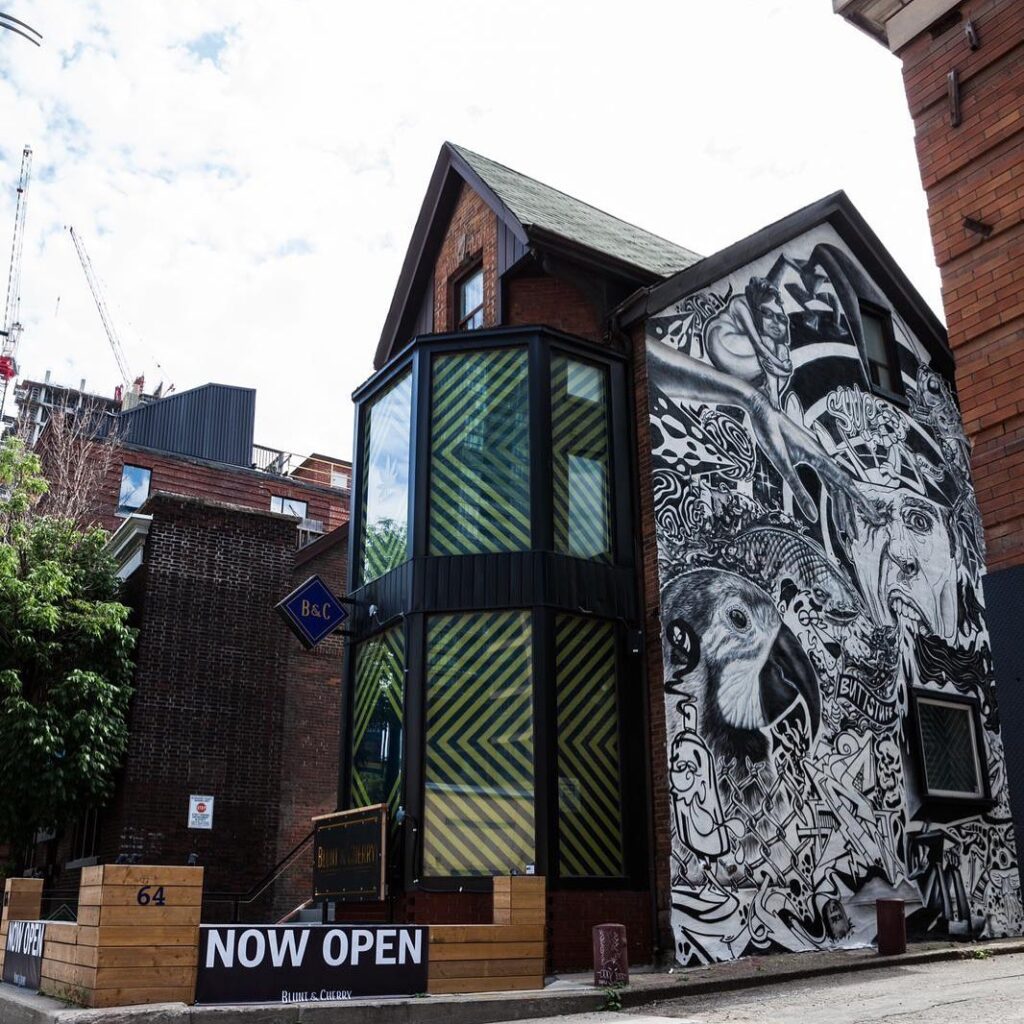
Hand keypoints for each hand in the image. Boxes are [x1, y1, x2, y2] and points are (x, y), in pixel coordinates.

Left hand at [746, 390, 877, 538]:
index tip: (873, 517)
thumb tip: (812, 516)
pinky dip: (832, 494)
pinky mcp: (809, 456)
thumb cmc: (770, 434)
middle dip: (849, 513)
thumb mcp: (781, 465)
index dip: (859, 503)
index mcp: (820, 459)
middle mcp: (823, 457)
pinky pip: (827, 479)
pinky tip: (834, 505)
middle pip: (842, 490)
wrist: (762, 411)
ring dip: (841, 506)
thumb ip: (797, 490)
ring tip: (843, 528)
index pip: (845, 486)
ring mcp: (817, 456)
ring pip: (835, 485)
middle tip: (856, 535)